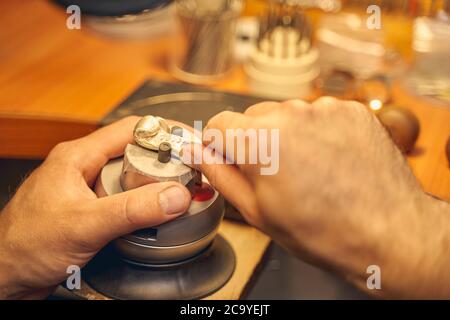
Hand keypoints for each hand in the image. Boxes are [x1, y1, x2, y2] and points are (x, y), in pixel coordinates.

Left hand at [0, 116, 190, 298]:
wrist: (2, 276)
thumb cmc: (23, 246)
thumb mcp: (84, 225)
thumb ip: (132, 210)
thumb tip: (174, 196)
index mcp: (78, 156)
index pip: (131, 129)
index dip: (165, 131)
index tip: (191, 143)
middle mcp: (83, 168)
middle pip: (135, 153)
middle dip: (165, 162)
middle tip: (190, 175)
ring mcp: (86, 190)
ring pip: (131, 178)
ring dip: (154, 186)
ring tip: (177, 195)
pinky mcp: (89, 210)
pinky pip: (123, 199)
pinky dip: (142, 205)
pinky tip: (151, 216)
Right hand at [202, 97, 449, 298]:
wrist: (389, 232)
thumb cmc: (322, 231)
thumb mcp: (257, 211)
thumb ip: (220, 175)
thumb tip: (198, 152)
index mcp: (261, 140)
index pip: (218, 123)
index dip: (218, 145)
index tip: (228, 161)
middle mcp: (291, 113)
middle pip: (252, 117)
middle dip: (253, 142)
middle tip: (273, 175)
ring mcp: (324, 108)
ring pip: (285, 115)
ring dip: (286, 137)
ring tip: (307, 171)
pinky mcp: (350, 110)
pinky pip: (317, 115)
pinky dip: (316, 133)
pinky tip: (329, 160)